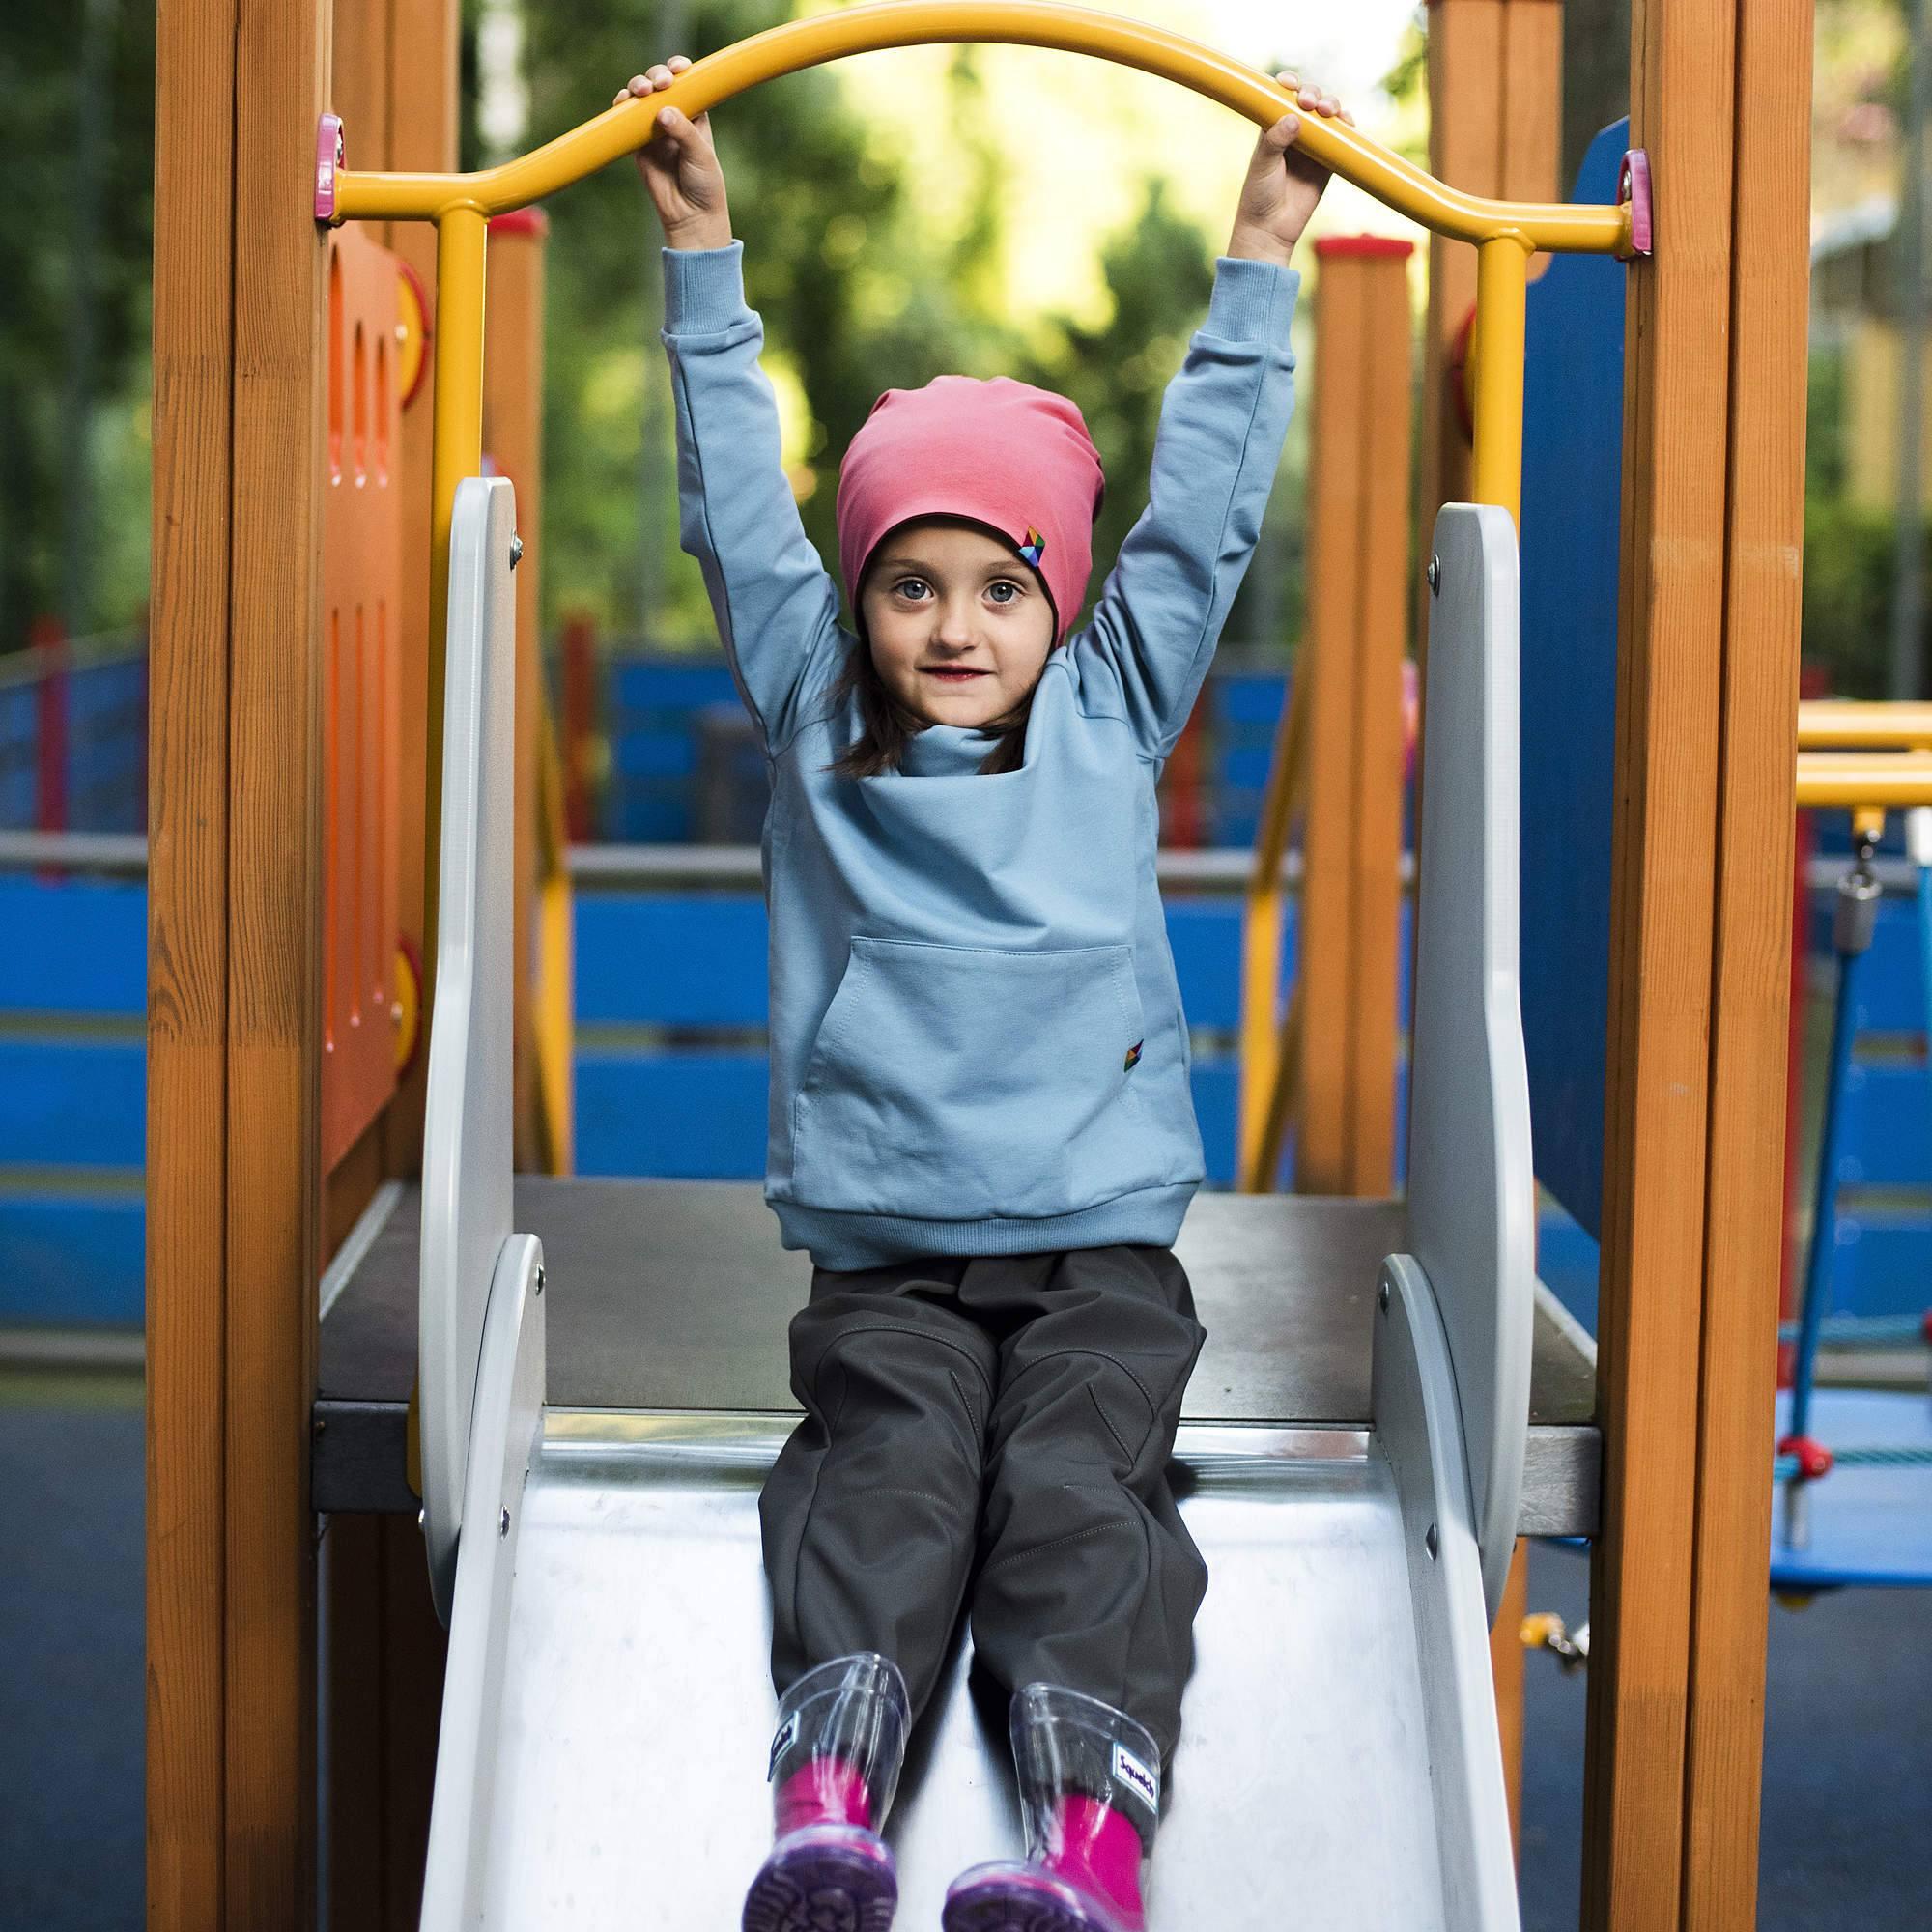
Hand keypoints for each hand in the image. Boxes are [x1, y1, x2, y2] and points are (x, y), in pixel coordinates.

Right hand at [616, 58, 732, 251]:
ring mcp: (653, 128)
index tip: (678, 68)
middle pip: (660, 84)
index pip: (686, 83)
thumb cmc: (704, 184)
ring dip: (637, 87)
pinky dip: (621, 106)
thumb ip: (684, 132)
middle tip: (659, 85)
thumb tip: (663, 112)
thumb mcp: (701, 155)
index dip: (679, 69)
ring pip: (640, 97)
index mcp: (695, 114)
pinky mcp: (637, 143)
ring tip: (641, 93)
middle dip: (656, 76)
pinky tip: (622, 101)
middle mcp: (673, 116)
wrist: (689, 216)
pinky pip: (625, 119)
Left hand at [1227, 74, 1353, 266]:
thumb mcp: (1262, 166)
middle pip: (1309, 101)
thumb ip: (1275, 141)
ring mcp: (1313, 145)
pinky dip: (1347, 126)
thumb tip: (1294, 117)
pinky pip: (1342, 138)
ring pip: (1327, 115)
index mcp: (1272, 127)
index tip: (1289, 84)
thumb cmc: (1259, 196)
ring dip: (1331, 105)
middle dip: (1313, 94)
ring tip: (1328, 112)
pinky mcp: (1328, 161)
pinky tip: (1346, 121)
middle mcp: (1294, 131)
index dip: (1288, 85)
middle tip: (1309, 103)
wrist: (1271, 229)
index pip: (1282, 97)